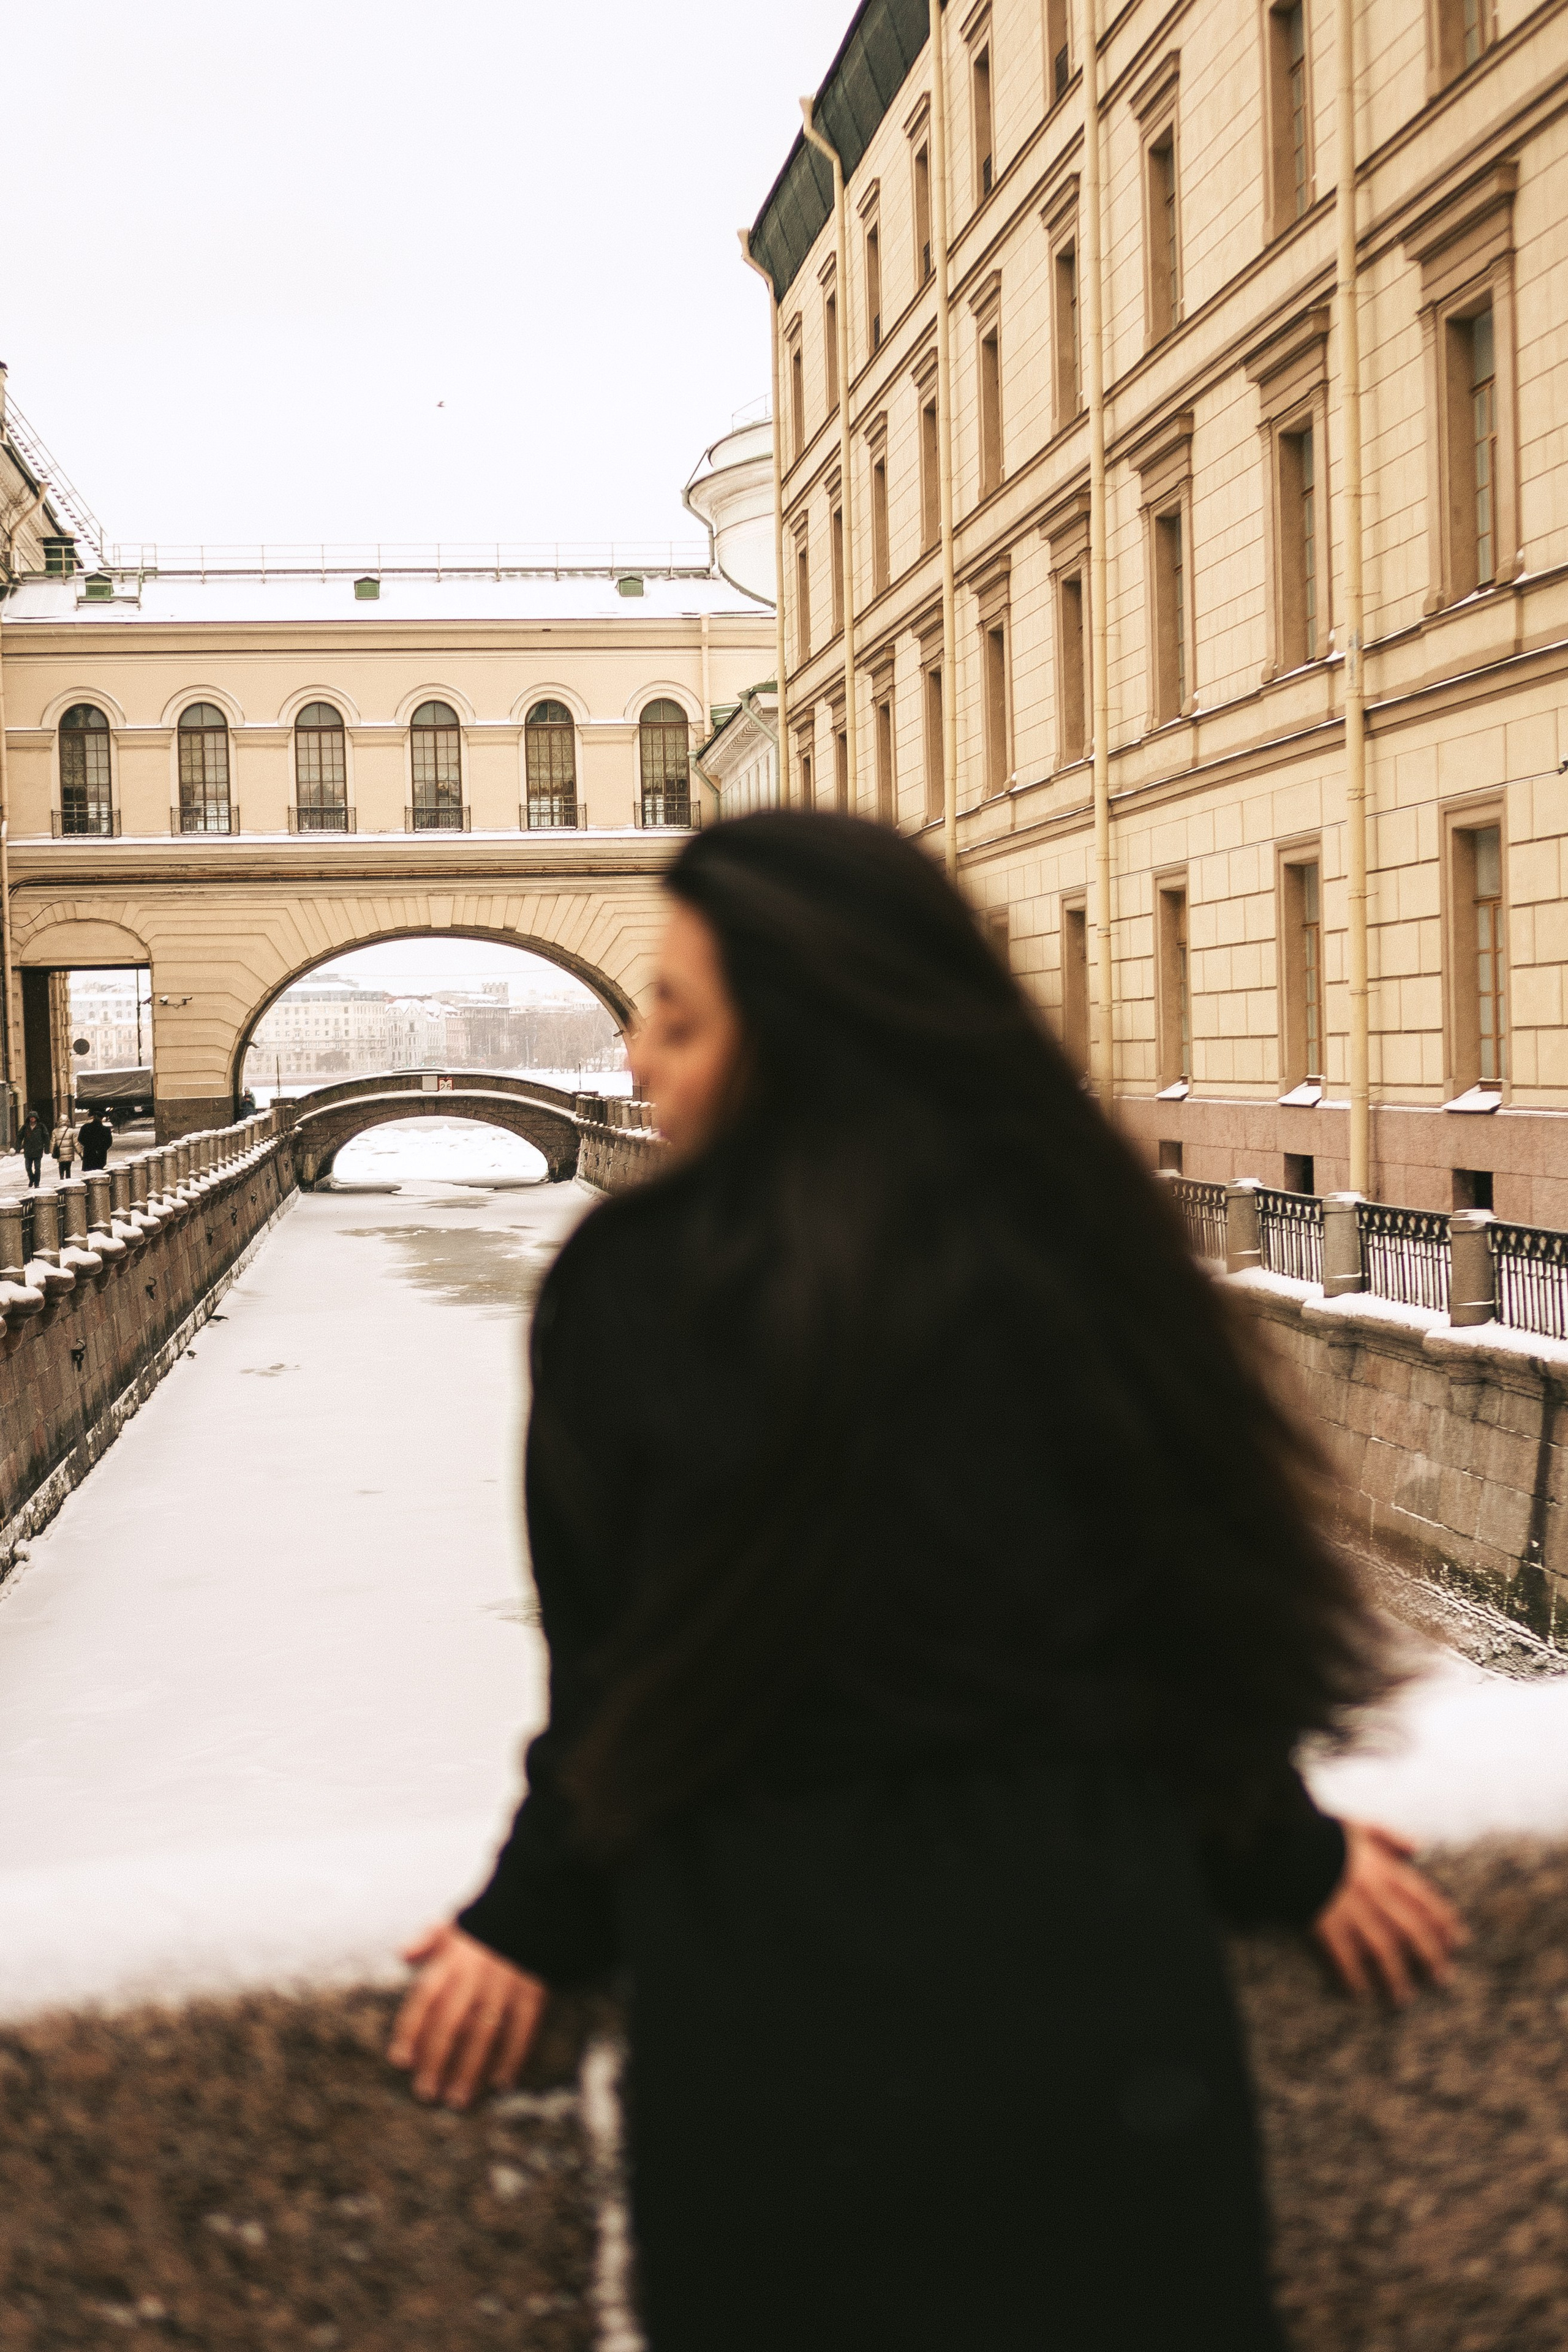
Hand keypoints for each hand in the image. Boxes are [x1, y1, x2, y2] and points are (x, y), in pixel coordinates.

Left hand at [388, 1922, 546, 2109]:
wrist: (535, 1905)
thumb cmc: (489, 1920)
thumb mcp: (454, 1923)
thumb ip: (427, 1940)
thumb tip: (401, 1953)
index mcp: (453, 1962)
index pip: (425, 2001)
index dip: (411, 2031)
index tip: (400, 2060)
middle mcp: (475, 1978)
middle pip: (451, 2025)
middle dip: (437, 2061)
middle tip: (426, 2093)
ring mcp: (505, 1988)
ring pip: (484, 2035)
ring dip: (470, 2069)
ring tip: (458, 2099)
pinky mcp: (533, 1994)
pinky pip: (523, 2031)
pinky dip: (513, 2057)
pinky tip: (503, 2082)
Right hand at [1313, 1821, 1466, 2005]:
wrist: (1289, 1843)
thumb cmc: (1326, 1835)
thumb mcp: (1362, 1826)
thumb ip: (1392, 1836)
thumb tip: (1419, 1846)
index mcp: (1385, 1871)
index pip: (1424, 1900)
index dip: (1443, 1922)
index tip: (1457, 1941)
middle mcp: (1375, 1896)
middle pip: (1410, 1931)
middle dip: (1430, 1956)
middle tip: (1443, 1978)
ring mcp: (1352, 1913)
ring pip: (1383, 1950)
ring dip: (1396, 1975)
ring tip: (1404, 1997)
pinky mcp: (1327, 1926)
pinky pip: (1344, 1956)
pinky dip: (1353, 1975)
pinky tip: (1359, 1992)